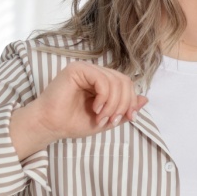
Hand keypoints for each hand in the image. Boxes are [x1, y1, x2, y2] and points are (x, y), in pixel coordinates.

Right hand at [11, 62, 147, 156]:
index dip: (131, 102)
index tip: (127, 118)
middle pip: (124, 82)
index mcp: (102, 82)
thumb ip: (124, 110)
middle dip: (123, 104)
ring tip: (101, 118)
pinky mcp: (77, 69)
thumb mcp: (107, 119)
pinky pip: (102, 80)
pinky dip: (104, 97)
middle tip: (112, 121)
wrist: (51, 126)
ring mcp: (86, 69)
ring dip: (113, 104)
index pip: (127, 84)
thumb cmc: (73, 122)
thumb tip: (145, 99)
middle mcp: (95, 73)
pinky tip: (95, 108)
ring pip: (115, 81)